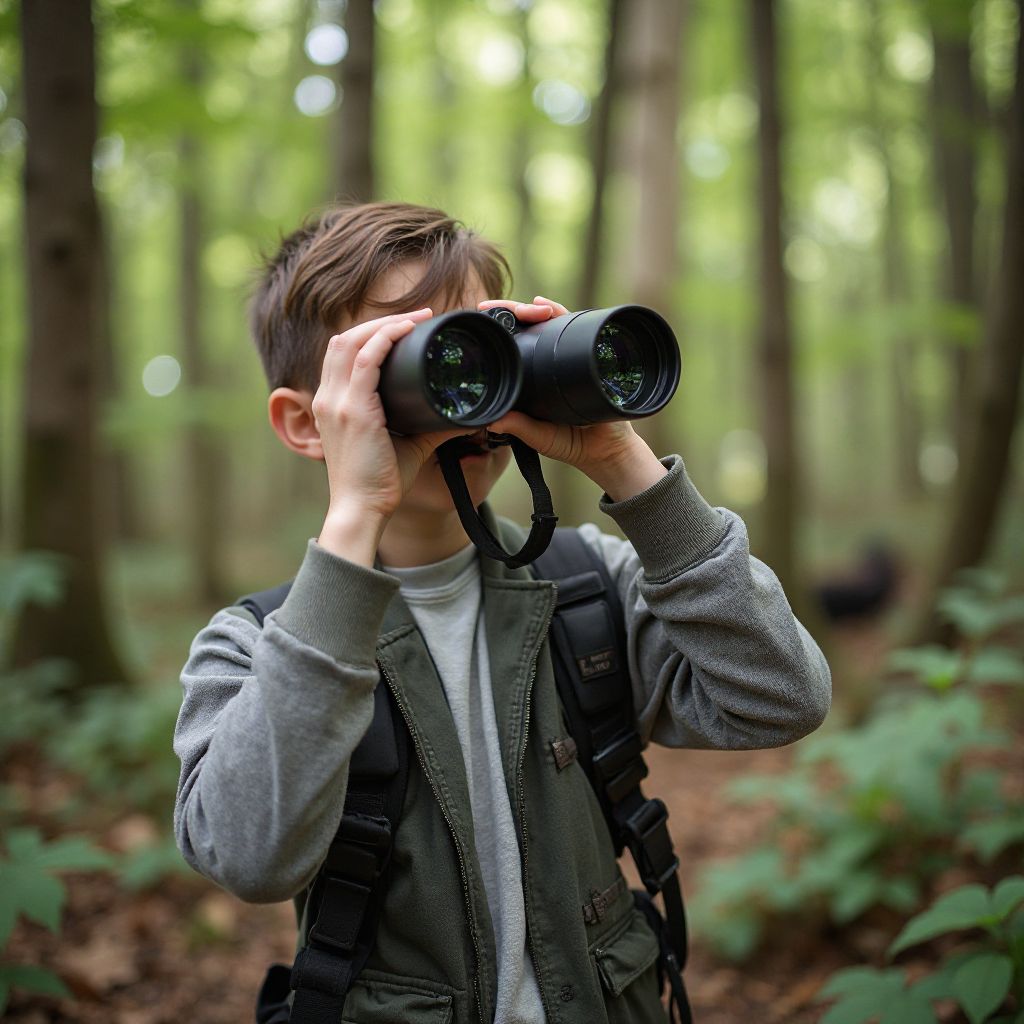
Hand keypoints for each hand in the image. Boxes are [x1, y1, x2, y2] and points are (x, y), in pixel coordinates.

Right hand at [312, 310, 468, 557]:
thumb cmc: (379, 483)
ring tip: (416, 319)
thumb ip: (430, 427)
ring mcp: (337, 402)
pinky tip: (407, 330)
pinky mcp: (352, 410)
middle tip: (416, 317)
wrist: (361, 509)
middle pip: (343, 339)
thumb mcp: (405, 446)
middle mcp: (328, 397)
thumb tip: (463, 415)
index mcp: (333, 404)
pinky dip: (385, 338)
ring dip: (384, 324)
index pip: (342, 354)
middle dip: (378, 321)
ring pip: (351, 341)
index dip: (370, 334)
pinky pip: (365, 360)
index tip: (405, 329)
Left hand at [477, 296, 667, 501]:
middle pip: (527, 327)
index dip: (497, 333)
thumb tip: (492, 421)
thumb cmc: (570, 443)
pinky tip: (545, 307)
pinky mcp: (588, 350)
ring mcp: (569, 354)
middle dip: (511, 313)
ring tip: (519, 306)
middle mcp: (548, 362)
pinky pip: (574, 325)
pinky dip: (558, 312)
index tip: (482, 323)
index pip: (512, 347)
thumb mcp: (539, 436)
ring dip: (533, 309)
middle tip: (493, 309)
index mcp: (531, 378)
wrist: (606, 448)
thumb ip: (519, 428)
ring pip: (548, 321)